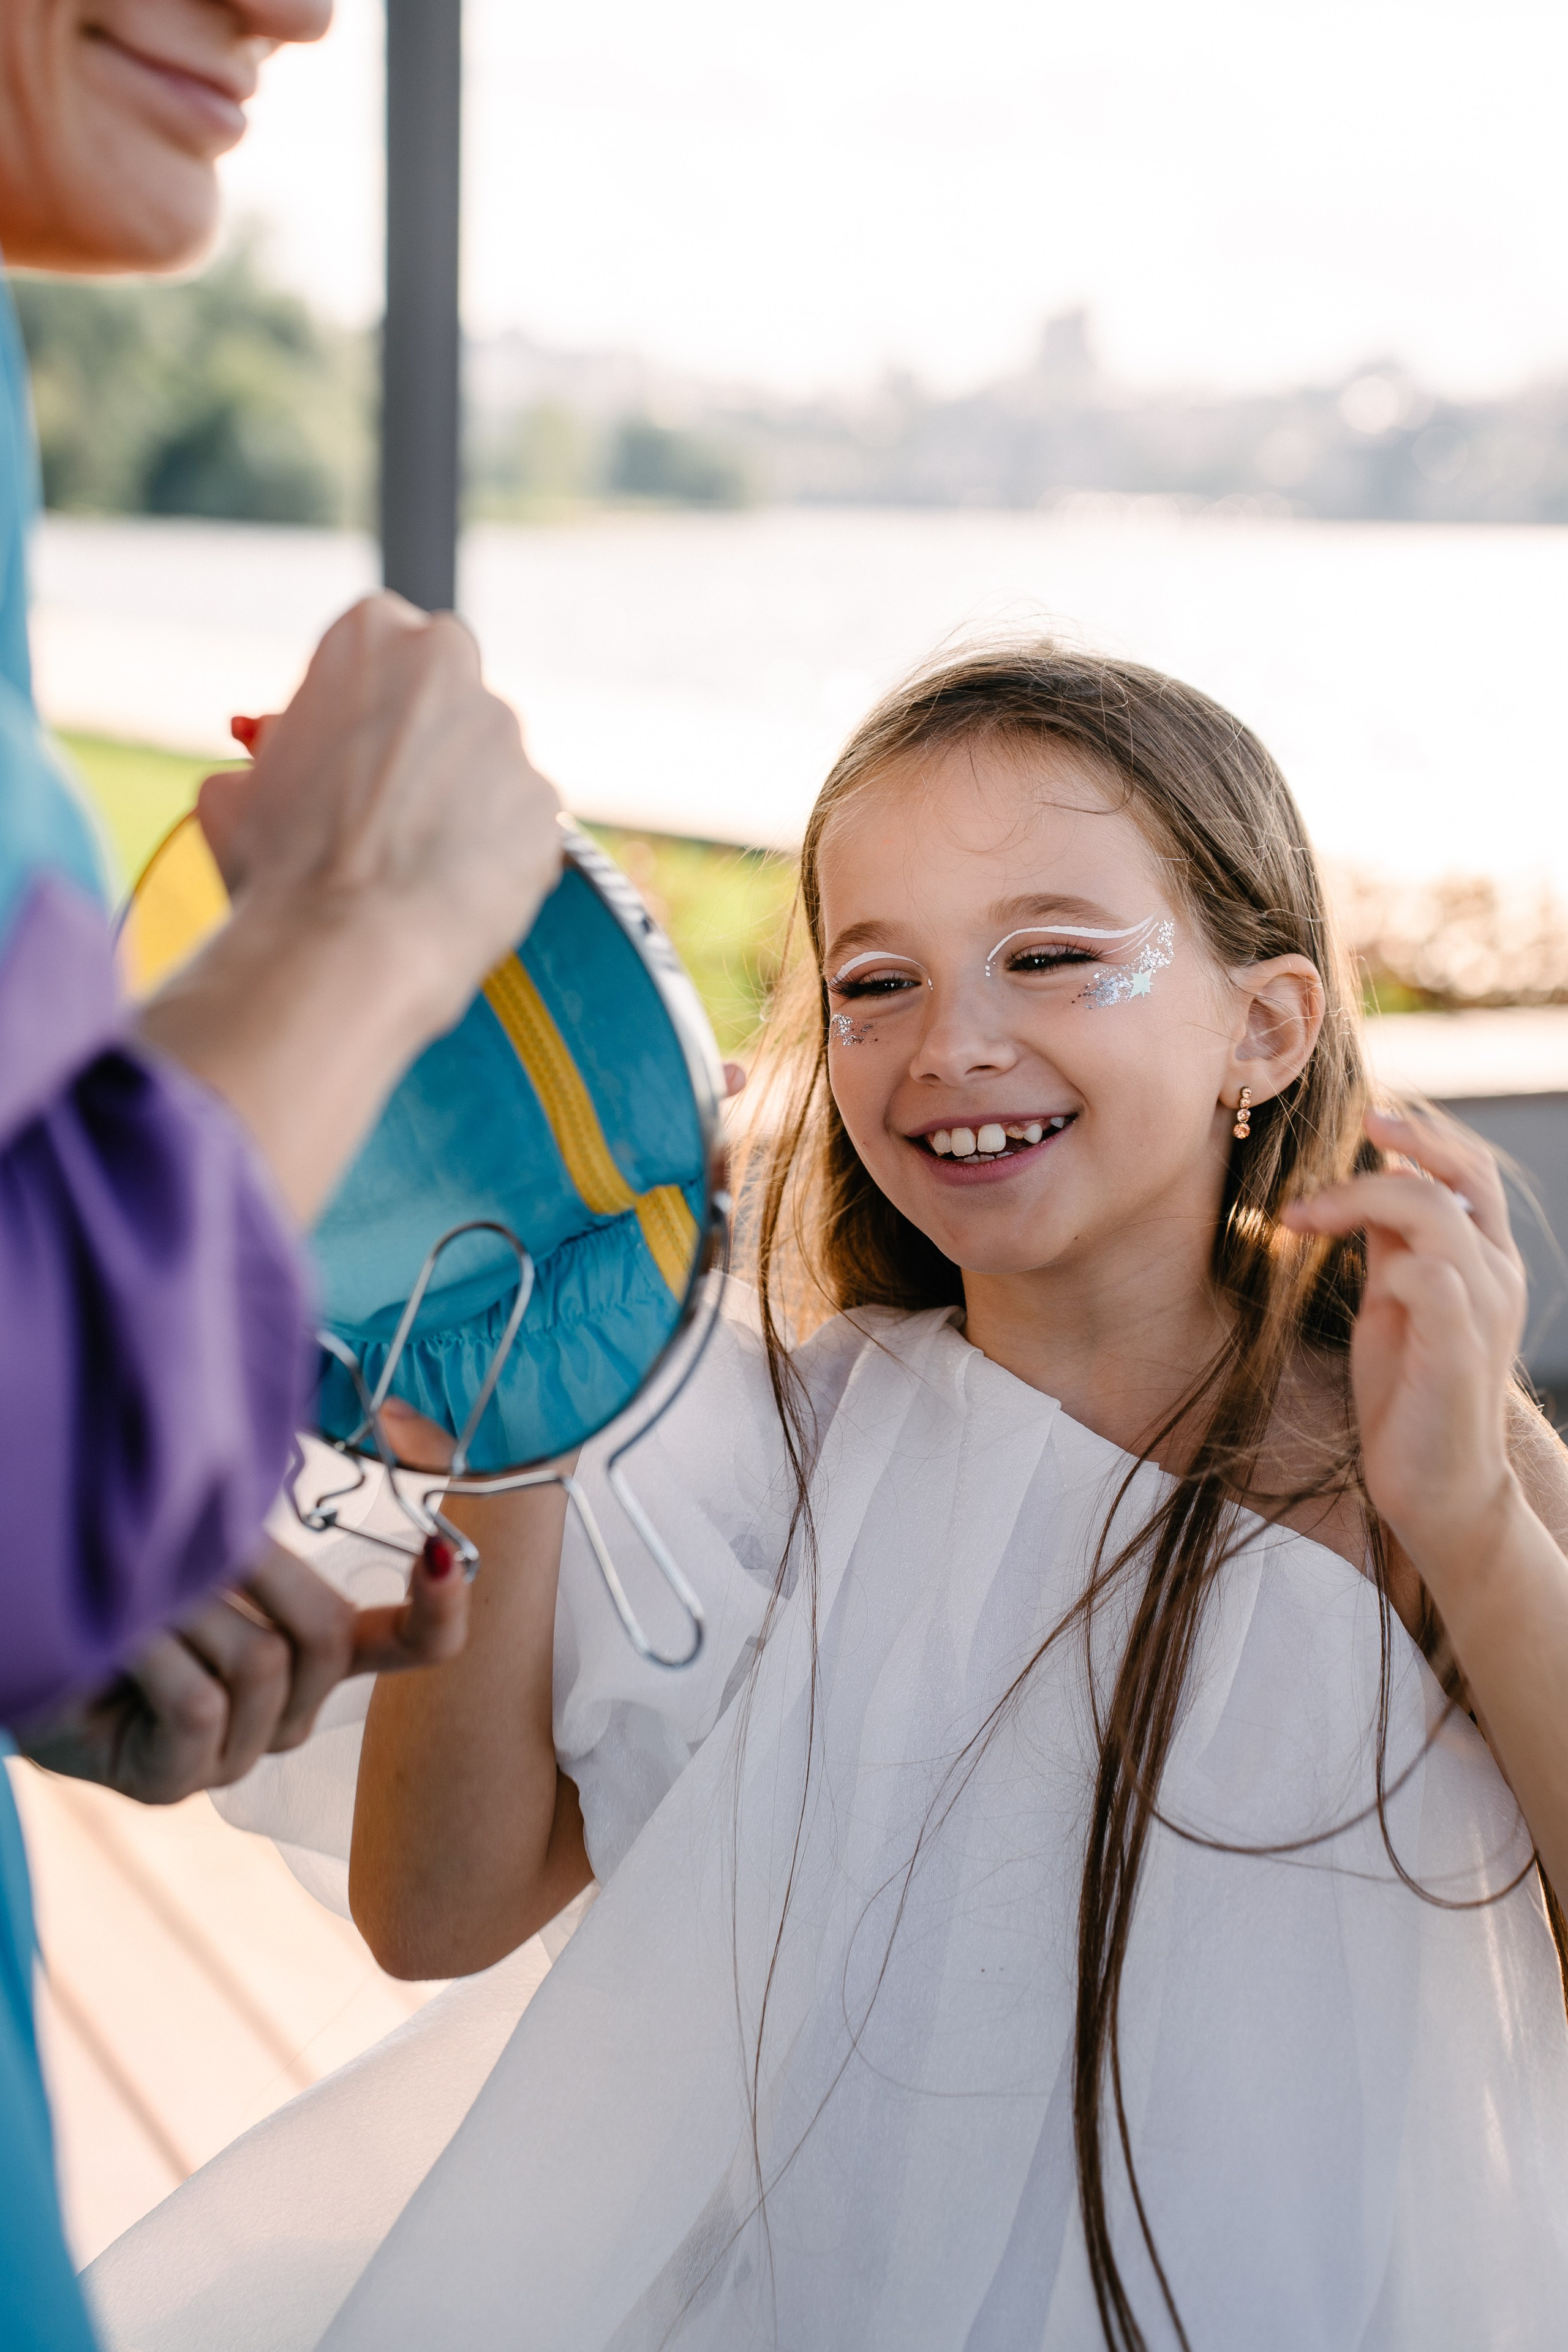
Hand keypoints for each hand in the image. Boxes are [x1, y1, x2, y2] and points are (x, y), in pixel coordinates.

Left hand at [20, 1535, 470, 1806]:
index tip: (442, 1554)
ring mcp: (233, 1759)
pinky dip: (154, 1657)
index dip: (440, 1610)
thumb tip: (315, 1541)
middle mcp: (287, 1717)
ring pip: (261, 1662)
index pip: (405, 1645)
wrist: (29, 1641)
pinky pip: (203, 1704)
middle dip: (256, 1573)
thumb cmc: (124, 1592)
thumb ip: (267, 1554)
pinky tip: (118, 1653)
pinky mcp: (176, 1783)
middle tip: (184, 1556)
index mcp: (313, 1661)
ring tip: (135, 1611)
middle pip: (327, 1635)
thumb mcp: (209, 1556)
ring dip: (187, 1611)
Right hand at [199, 593, 562, 1028]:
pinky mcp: (545, 802)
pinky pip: (519, 825)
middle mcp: (449, 663)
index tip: (352, 752)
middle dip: (427, 742)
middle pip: (448, 696)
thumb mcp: (236, 791)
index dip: (367, 707)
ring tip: (413, 865)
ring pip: (488, 764)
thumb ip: (270, 760)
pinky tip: (451, 891)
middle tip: (389, 807)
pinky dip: (495, 855)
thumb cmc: (280, 870)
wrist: (343, 947)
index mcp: (369, 634)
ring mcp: (506, 735)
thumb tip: (261, 775)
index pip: (385, 647)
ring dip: (463, 803)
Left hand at [1281, 1108, 1527, 1589]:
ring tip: (1304, 1218)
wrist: (1435, 1484)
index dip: (1423, 1136)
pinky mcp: (1459, 1347)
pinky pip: (1435, 1277)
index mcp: (1482, 1259)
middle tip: (1353, 1130)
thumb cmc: (1409, 1393)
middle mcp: (1495, 1274)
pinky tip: (1363, 1281)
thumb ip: (1390, 1246)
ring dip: (1363, 1200)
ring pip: (1438, 1215)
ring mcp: (1483, 1309)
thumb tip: (1370, 1187)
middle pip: (1462, 1175)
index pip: (1467, 1172)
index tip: (1368, 1121)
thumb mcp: (1394, 1302)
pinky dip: (1394, 1265)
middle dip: (1407, 1142)